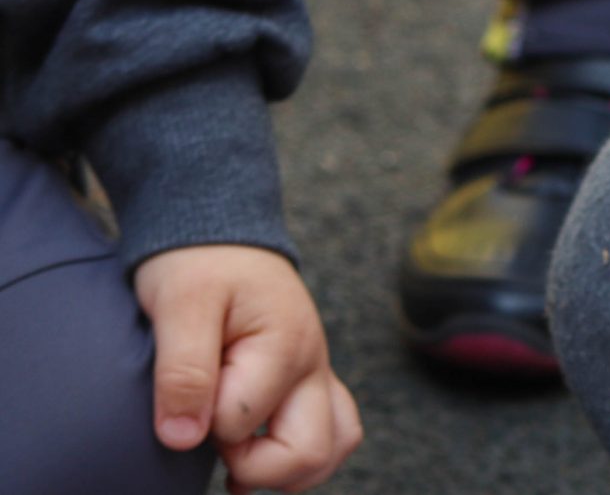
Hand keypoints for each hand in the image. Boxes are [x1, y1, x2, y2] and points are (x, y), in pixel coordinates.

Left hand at [133, 244, 362, 492]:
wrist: (219, 234)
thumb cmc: (199, 265)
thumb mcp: (181, 306)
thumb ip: (183, 371)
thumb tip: (183, 440)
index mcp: (284, 345)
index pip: (239, 422)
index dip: (199, 420)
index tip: (178, 396)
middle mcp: (312, 364)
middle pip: (309, 452)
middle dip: (254, 468)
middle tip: (211, 445)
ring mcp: (315, 373)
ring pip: (334, 448)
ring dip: (287, 472)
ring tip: (238, 466)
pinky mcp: (309, 379)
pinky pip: (332, 431)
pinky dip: (300, 460)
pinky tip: (253, 460)